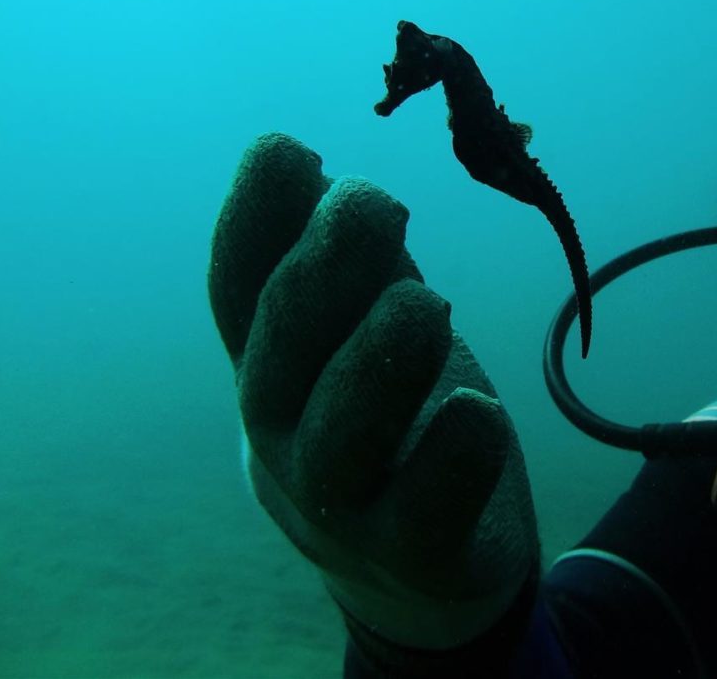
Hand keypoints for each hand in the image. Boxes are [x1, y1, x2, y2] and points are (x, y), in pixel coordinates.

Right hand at [208, 133, 537, 652]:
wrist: (411, 565)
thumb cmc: (386, 417)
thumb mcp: (365, 332)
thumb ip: (355, 266)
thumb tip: (319, 169)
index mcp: (274, 371)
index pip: (238, 297)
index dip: (251, 225)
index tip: (288, 151)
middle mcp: (287, 440)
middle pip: (278, 362)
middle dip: (321, 275)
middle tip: (372, 203)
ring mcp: (344, 509)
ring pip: (337, 446)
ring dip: (375, 365)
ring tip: (424, 302)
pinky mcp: (417, 557)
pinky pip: (423, 518)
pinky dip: (448, 465)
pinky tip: (478, 412)